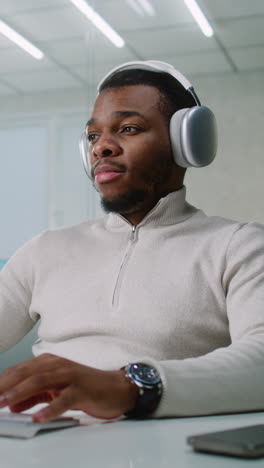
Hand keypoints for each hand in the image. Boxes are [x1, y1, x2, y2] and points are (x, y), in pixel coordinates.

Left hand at [0, 354, 137, 421]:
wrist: (116, 387)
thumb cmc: (85, 387)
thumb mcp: (55, 390)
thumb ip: (34, 396)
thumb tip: (11, 405)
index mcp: (49, 363)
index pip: (18, 371)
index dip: (1, 383)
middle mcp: (57, 365)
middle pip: (25, 373)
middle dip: (5, 386)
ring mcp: (70, 376)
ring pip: (41, 381)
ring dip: (20, 392)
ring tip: (4, 403)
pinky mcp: (82, 389)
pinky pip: (64, 398)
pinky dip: (50, 408)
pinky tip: (38, 417)